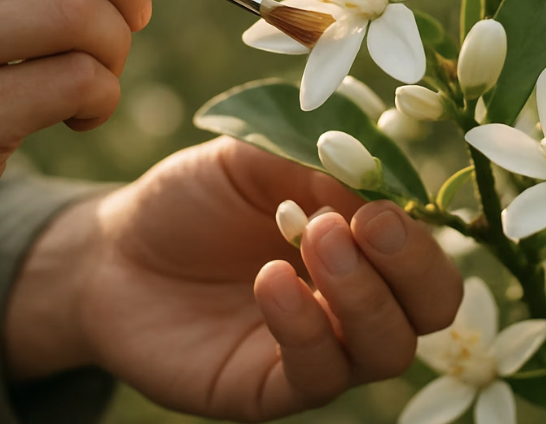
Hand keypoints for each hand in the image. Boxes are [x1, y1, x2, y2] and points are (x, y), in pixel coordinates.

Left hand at [4, 137, 462, 421]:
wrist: (114, 251)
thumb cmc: (191, 197)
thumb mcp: (252, 158)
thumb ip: (315, 162)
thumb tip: (379, 180)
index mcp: (356, 235)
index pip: (424, 244)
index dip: (414, 225)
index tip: (376, 199)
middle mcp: (350, 295)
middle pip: (431, 306)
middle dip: (411, 265)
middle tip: (365, 224)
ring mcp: (316, 345)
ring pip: (388, 347)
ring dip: (362, 293)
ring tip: (314, 238)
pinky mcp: (272, 387)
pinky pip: (318, 373)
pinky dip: (305, 326)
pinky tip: (271, 279)